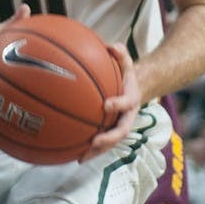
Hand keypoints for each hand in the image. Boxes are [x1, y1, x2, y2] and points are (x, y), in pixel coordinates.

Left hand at [80, 43, 140, 161]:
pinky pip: (99, 141)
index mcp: (132, 99)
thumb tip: (113, 46)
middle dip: (108, 139)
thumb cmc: (124, 73)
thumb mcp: (125, 61)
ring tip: (80, 157)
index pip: (127, 103)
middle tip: (94, 142)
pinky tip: (71, 153)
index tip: (106, 104)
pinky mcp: (110, 130)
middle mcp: (127, 116)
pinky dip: (87, 148)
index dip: (118, 105)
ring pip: (110, 142)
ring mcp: (119, 126)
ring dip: (96, 151)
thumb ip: (120, 53)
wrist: (133, 88)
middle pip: (121, 132)